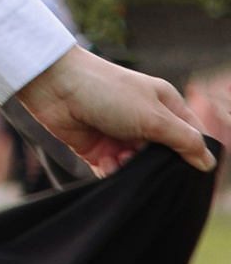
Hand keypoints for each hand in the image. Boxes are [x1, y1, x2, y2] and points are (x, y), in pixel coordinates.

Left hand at [10, 44, 217, 177]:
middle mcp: (145, 120)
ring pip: (138, 167)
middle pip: (163, 156)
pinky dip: (112, 172)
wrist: (55, 87)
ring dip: (131, 169)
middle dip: (157, 167)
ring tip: (121, 158)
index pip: (190, 136)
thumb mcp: (153, 116)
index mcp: (164, 105)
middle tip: (147, 165)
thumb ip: (183, 140)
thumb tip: (208, 163)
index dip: (194, 156)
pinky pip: (114, 171)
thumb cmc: (107, 91)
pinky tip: (106, 163)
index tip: (192, 176)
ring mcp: (121, 134)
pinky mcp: (98, 148)